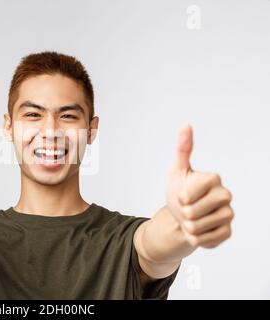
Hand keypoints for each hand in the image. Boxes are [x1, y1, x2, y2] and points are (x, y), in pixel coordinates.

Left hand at [166, 124, 233, 247]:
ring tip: (191, 219)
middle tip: (187, 208)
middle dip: (183, 213)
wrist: (181, 216)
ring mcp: (228, 215)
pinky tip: (198, 230)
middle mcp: (225, 195)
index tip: (183, 194)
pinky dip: (195, 238)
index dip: (181, 197)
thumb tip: (185, 125)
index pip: (189, 194)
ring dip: (187, 226)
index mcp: (214, 178)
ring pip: (197, 227)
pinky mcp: (227, 232)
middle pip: (192, 212)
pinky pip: (204, 240)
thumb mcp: (177, 171)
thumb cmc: (179, 191)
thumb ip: (182, 149)